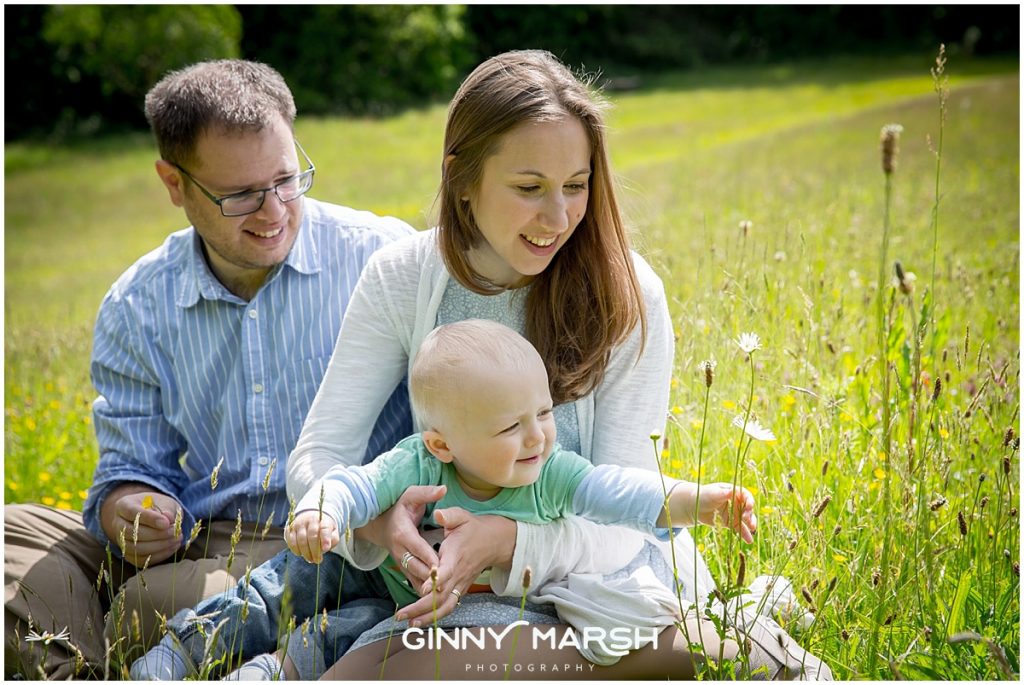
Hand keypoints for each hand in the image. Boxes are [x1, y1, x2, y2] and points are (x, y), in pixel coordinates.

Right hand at [100, 485, 181, 566]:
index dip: (149, 519)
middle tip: (175, 531)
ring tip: (177, 539)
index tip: (166, 523)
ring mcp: (121, 541)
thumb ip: (167, 509)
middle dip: (157, 534)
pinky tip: (172, 547)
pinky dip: (159, 555)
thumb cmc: (158, 507)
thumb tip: (168, 519)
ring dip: (160, 546)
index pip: (132, 512)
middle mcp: (118, 524)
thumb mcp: (164, 502)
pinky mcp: (129, 555)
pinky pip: (141, 560)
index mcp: (123, 505)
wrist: (152, 517)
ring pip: (136, 549)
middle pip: (133, 533)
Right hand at [285, 510, 338, 562]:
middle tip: (317, 560)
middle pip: (312, 536)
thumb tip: (326, 547)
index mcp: (323, 519)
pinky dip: (296, 550)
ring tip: (310, 559)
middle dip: (315, 551)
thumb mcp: (332, 532)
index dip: (325, 539)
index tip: (326, 549)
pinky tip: (301, 553)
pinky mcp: (289, 529)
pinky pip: (291, 541)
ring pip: (301, 539)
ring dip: (306, 552)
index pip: (324, 528)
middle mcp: (310, 520)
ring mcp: (299, 523)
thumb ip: (332, 539)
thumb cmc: (323, 529)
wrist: (310, 517)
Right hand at [359, 485, 444, 589]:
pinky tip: (436, 596)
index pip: (417, 547)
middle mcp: (399, 550)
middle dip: (430, 575)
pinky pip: (413, 582)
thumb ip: (426, 493)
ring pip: (414, 577)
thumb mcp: (410, 495)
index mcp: (402, 533)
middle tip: (446, 582)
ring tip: (443, 592)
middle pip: (415, 566)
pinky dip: (423, 589)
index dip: (428, 556)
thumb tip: (443, 489)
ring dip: (427, 585)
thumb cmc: (400, 508)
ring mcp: (400, 561)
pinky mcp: (403, 568)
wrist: (380, 524)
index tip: (440, 565)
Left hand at [397, 508, 514, 625]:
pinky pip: (448, 607)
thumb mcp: (462, 517)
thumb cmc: (473, 528)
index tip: (422, 588)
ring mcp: (460, 585)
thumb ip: (449, 516)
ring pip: (445, 607)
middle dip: (421, 608)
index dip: (435, 581)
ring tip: (410, 624)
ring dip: (427, 617)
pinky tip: (420, 622)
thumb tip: (438, 514)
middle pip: (441, 597)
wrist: (493, 542)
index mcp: (455, 557)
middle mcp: (458, 575)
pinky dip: (435, 616)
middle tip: (402, 615)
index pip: (446, 572)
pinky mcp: (460, 590)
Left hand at [694, 482, 756, 542]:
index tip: (749, 506)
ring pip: (746, 519)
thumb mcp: (712, 493)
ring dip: (751, 523)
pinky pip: (739, 529)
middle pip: (747, 508)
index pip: (745, 495)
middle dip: (749, 513)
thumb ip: (723, 493)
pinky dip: (744, 534)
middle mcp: (736, 502)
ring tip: (753, 529)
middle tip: (745, 518)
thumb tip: (732, 490)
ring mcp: (734, 513)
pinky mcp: (730, 523)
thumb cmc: (703, 495)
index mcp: (733, 492)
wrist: (694, 506)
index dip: (749, 500)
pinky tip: (749, 541)